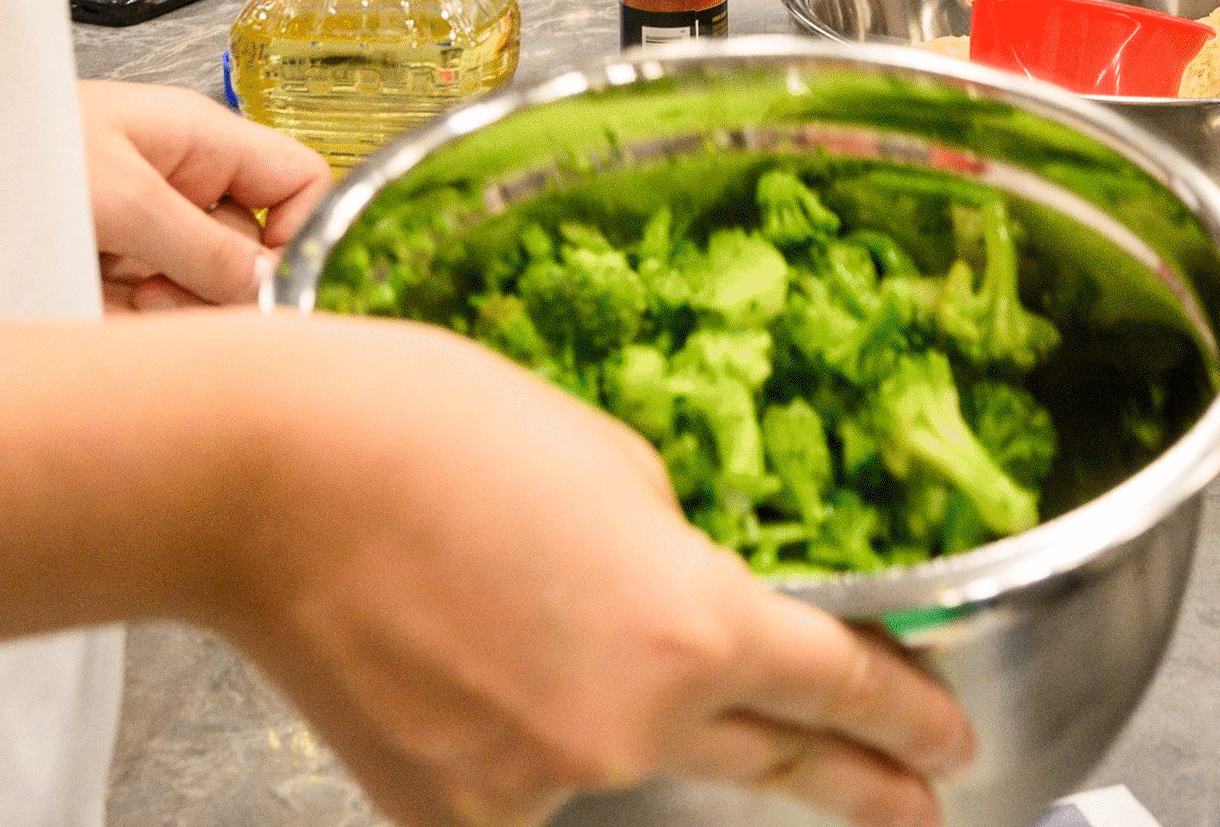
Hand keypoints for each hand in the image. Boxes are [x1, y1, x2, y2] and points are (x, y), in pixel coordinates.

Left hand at [78, 80, 331, 311]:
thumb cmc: (20, 149)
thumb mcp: (121, 199)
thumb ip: (203, 248)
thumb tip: (270, 283)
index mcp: (204, 143)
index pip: (299, 181)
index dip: (299, 235)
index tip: (264, 286)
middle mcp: (184, 181)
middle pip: (249, 249)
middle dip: (216, 289)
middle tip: (157, 297)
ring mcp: (145, 224)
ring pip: (197, 287)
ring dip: (166, 310)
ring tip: (114, 300)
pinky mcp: (105, 262)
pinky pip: (143, 304)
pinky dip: (123, 318)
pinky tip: (88, 305)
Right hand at [217, 322, 974, 826]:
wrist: (269, 478)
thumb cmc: (432, 431)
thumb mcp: (617, 461)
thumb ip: (678, 560)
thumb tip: (683, 614)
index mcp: (693, 629)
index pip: (839, 690)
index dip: (909, 720)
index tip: (950, 745)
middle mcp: (629, 728)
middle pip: (772, 760)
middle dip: (853, 780)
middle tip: (912, 801)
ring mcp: (536, 782)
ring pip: (627, 756)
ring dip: (628, 715)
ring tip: (551, 625)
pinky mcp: (451, 808)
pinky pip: (531, 777)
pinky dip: (528, 733)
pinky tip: (481, 660)